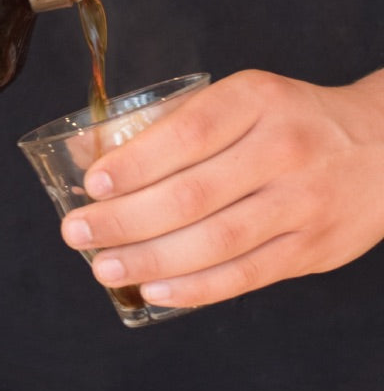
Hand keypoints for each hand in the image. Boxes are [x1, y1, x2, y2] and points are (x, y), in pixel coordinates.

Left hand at [59, 69, 383, 307]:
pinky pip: (247, 275)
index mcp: (257, 101)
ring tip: (103, 265)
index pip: (188, 134)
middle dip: (125, 218)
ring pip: (216, 241)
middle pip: (193, 193)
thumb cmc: (289, 122)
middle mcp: (283, 149)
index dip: (136, 163)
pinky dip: (196, 287)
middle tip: (77, 230)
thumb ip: (170, 126)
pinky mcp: (312, 249)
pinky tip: (154, 290)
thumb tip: (84, 152)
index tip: (93, 182)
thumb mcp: (240, 101)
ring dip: (150, 258)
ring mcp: (302, 202)